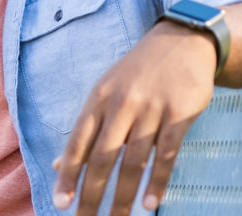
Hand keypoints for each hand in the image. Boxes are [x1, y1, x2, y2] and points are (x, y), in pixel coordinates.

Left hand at [52, 21, 216, 214]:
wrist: (182, 41)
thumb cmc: (138, 72)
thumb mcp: (106, 91)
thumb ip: (86, 128)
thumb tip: (59, 164)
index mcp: (99, 98)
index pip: (78, 142)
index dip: (68, 175)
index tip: (61, 204)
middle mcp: (122, 103)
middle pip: (103, 156)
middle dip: (92, 194)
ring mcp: (151, 108)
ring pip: (134, 160)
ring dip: (124, 195)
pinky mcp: (180, 113)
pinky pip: (167, 154)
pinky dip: (157, 181)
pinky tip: (150, 203)